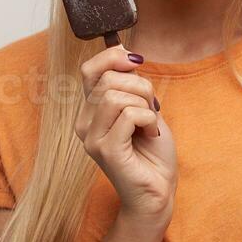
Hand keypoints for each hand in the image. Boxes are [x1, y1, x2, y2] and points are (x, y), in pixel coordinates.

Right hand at [74, 43, 175, 224]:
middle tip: (152, 109)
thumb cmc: (151, 152)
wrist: (157, 191)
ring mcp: (91, 138)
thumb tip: (124, 51)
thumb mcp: (142, 108)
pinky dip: (148, 120)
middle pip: (109, 79)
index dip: (113, 57)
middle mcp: (84, 124)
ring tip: (150, 125)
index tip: (135, 61)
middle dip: (141, 87)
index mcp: (90, 112)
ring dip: (144, 105)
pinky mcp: (105, 150)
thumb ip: (130, 84)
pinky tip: (150, 134)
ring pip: (116, 95)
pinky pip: (128, 114)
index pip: (89, 70)